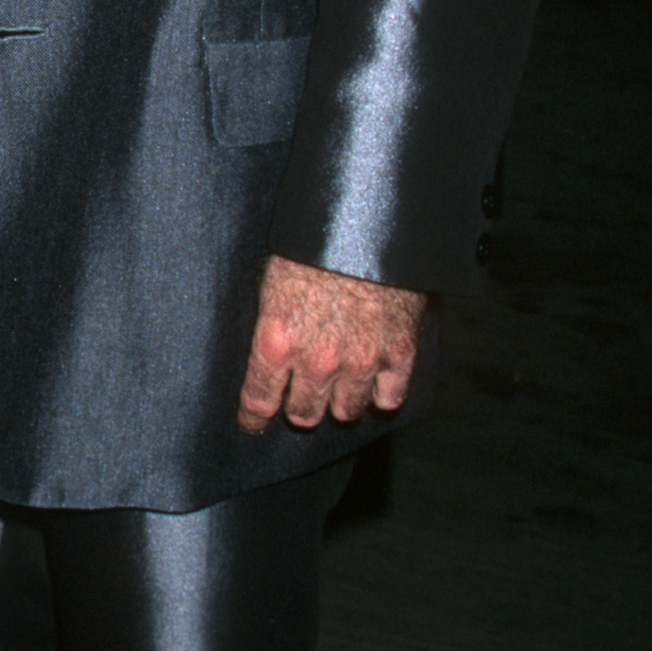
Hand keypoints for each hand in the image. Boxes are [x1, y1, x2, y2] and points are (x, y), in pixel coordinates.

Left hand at [237, 254, 425, 433]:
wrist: (367, 226)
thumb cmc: (313, 242)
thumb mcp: (272, 280)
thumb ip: (272, 323)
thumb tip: (267, 346)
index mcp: (277, 341)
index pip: (259, 399)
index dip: (254, 417)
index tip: (253, 424)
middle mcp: (317, 362)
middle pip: (304, 413)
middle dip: (299, 409)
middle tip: (301, 401)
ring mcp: (360, 362)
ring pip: (346, 412)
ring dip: (339, 404)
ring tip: (338, 393)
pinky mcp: (398, 354)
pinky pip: (389, 398)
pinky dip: (382, 395)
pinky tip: (375, 388)